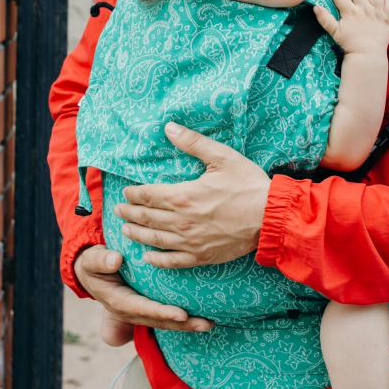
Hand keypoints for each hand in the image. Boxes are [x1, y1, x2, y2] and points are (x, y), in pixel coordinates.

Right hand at [74, 245, 212, 331]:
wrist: (93, 270)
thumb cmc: (94, 263)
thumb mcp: (92, 260)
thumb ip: (101, 260)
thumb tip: (115, 260)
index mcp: (119, 301)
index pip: (143, 309)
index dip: (162, 312)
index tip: (181, 314)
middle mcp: (131, 311)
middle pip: (159, 320)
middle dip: (183, 324)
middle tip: (205, 324)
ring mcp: (140, 311)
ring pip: (165, 321)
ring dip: (187, 324)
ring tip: (209, 324)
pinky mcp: (147, 306)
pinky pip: (166, 314)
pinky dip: (183, 318)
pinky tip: (202, 316)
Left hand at [115, 124, 270, 268]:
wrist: (270, 217)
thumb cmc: (247, 184)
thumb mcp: (222, 157)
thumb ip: (193, 143)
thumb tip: (169, 127)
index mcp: (183, 196)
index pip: (148, 195)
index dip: (134, 194)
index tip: (126, 192)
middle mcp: (181, 221)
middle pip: (147, 218)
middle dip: (129, 214)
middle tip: (118, 211)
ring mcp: (190, 242)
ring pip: (155, 239)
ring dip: (137, 234)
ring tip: (125, 230)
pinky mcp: (201, 256)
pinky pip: (173, 261)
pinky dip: (157, 260)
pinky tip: (148, 257)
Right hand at [313, 0, 388, 55]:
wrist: (367, 56)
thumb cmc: (350, 45)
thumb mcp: (335, 33)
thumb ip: (325, 19)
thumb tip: (315, 6)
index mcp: (350, 12)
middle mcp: (364, 9)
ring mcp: (377, 12)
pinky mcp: (387, 18)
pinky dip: (387, 0)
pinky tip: (382, 3)